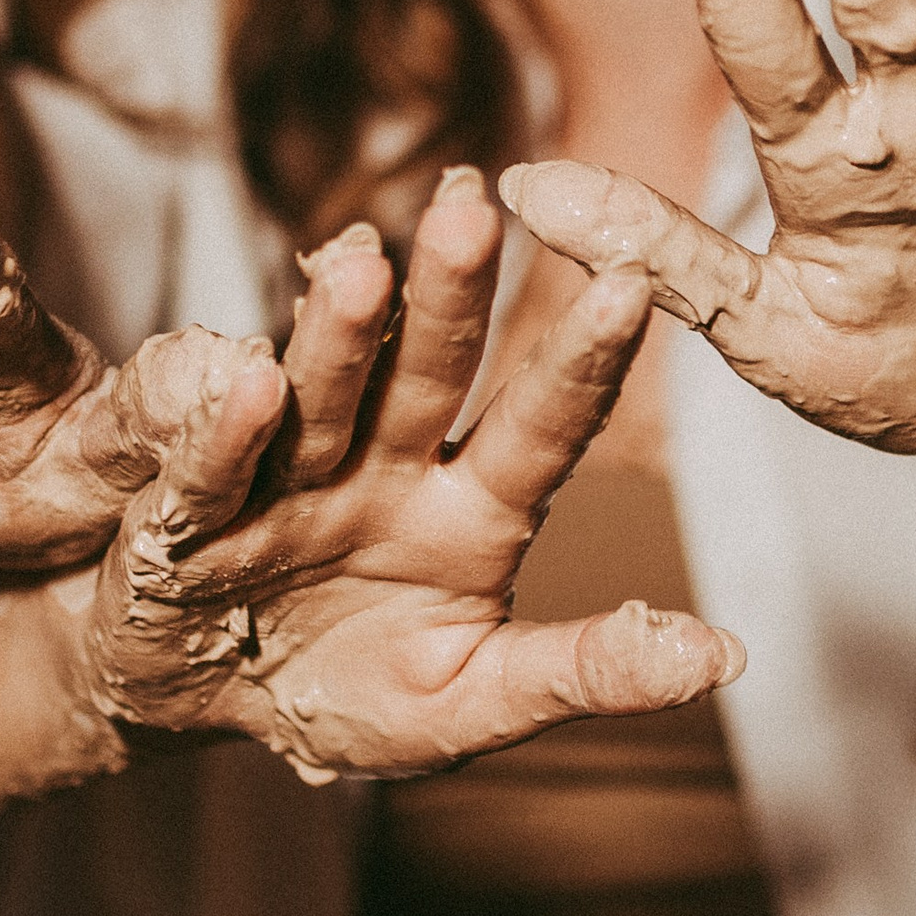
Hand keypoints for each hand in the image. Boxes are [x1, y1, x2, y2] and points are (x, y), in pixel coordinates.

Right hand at [79, 172, 741, 776]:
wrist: (204, 706)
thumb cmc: (355, 693)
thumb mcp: (474, 705)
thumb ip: (586, 671)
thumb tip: (724, 657)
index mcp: (473, 508)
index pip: (541, 421)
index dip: (582, 359)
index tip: (632, 283)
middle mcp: (386, 467)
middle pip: (427, 371)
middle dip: (451, 293)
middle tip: (474, 209)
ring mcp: (289, 480)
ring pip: (322, 395)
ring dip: (340, 334)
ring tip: (363, 267)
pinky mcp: (190, 515)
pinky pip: (213, 474)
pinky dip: (227, 433)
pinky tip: (250, 386)